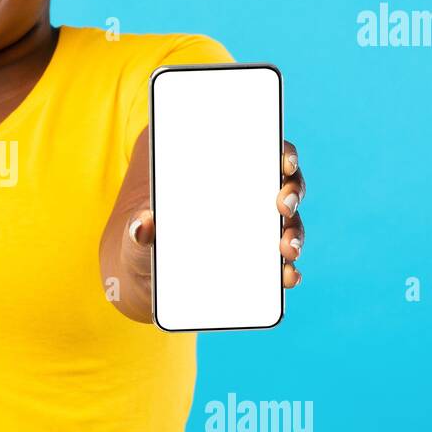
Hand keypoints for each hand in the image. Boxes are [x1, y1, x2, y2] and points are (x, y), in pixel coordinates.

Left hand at [121, 137, 307, 289]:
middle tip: (283, 205)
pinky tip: (287, 276)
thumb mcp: (137, 235)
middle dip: (292, 193)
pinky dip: (288, 271)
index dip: (282, 154)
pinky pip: (282, 265)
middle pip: (284, 186)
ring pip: (288, 226)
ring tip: (286, 249)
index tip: (284, 161)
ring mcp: (256, 233)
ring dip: (294, 234)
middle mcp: (247, 200)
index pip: (263, 153)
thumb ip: (139, 230)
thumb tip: (142, 224)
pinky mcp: (258, 266)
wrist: (144, 279)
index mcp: (223, 177)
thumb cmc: (144, 241)